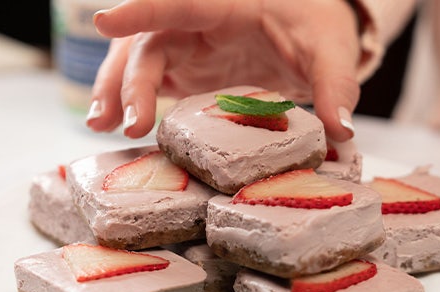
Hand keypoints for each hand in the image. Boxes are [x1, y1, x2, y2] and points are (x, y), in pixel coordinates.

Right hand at [87, 0, 361, 140]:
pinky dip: (132, 103)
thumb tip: (340, 131)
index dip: (140, 12)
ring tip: (99, 126)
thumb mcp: (331, 49)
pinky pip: (150, 82)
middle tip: (118, 121)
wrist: (310, 27)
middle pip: (146, 42)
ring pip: (137, 61)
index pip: (177, 2)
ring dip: (115, 92)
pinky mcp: (185, 69)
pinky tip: (120, 127)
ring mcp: (186, 45)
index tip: (104, 21)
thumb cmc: (316, 22)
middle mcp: (195, 21)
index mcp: (225, 2)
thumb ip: (336, 86)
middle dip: (126, 80)